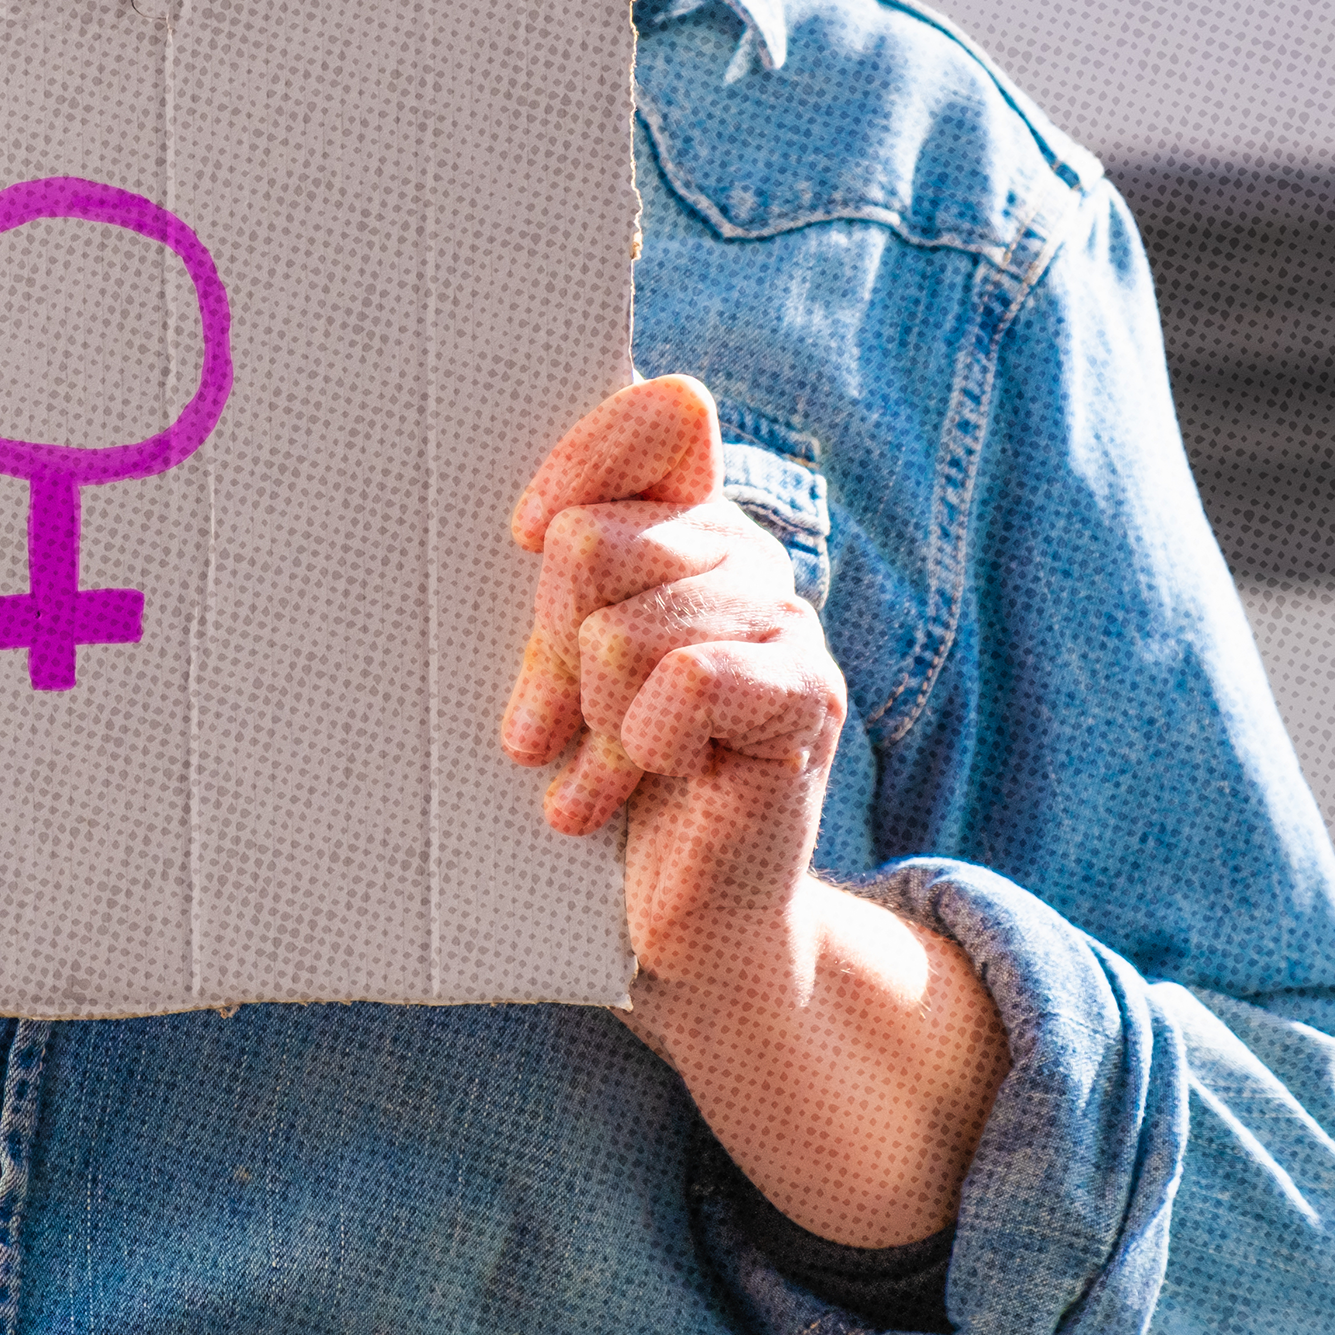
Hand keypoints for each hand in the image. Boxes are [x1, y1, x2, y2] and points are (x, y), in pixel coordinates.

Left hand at [496, 378, 1003, 1248]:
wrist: (679, 921)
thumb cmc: (597, 779)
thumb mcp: (554, 665)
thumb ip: (555, 583)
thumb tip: (544, 533)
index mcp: (687, 524)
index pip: (668, 413)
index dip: (587, 460)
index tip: (527, 536)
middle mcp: (749, 556)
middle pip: (601, 541)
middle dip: (552, 646)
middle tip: (553, 723)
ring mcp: (788, 625)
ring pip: (628, 626)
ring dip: (595, 713)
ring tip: (606, 763)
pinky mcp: (807, 703)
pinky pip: (690, 680)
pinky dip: (644, 742)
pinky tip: (648, 777)